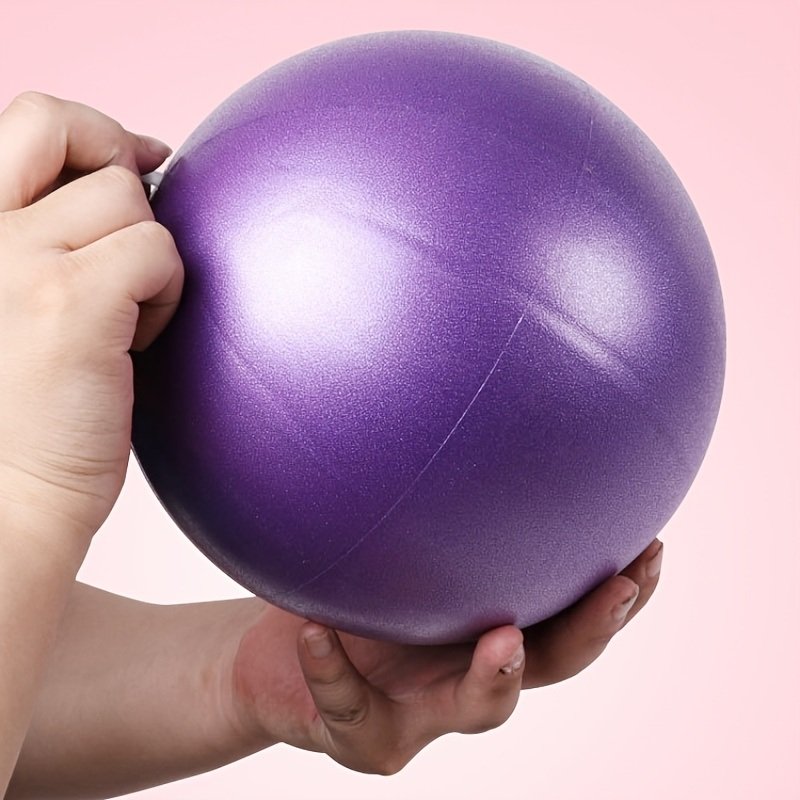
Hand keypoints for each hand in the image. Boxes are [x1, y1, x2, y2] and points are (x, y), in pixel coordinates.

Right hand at [0, 92, 182, 538]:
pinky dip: (166, 292)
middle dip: (120, 160)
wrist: (9, 496)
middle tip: (142, 220)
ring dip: (148, 256)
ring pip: (129, 199)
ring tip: (126, 316)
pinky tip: (139, 339)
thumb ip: (51, 230)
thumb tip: (136, 165)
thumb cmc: (26, 403)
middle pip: (66, 126)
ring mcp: (13, 257)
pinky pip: (157, 251)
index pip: (29, 120)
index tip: (141, 160)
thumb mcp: (17, 293)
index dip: (94, 130)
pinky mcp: (68, 302)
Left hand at [230, 538, 662, 774]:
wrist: (274, 657)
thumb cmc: (343, 589)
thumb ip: (414, 495)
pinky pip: (349, 705)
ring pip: (479, 708)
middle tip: (622, 585)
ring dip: (497, 676)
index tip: (651, 542)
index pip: (566, 609)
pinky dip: (333, 668)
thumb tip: (442, 403)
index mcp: (486, 621)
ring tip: (505, 639)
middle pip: (553, 660)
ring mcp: (422, 709)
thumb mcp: (382, 537)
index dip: (616, 588)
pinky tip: (316, 631)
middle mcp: (468, 667)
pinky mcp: (362, 735)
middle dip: (593, 628)